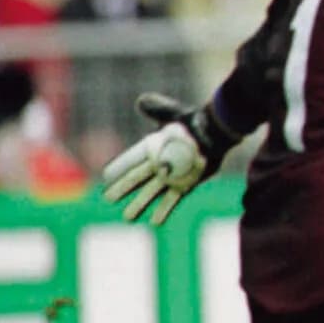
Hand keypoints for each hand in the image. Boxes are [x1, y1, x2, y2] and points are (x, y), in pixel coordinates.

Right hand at [99, 94, 238, 225]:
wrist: (217, 134)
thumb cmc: (195, 122)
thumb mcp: (175, 115)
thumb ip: (159, 109)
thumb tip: (141, 100)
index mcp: (153, 147)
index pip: (132, 158)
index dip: (120, 167)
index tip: (106, 176)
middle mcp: (160, 163)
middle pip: (138, 178)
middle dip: (124, 188)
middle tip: (109, 199)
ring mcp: (172, 175)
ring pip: (152, 192)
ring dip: (140, 204)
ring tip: (128, 217)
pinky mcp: (186, 184)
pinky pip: (173, 198)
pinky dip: (165, 209)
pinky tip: (155, 222)